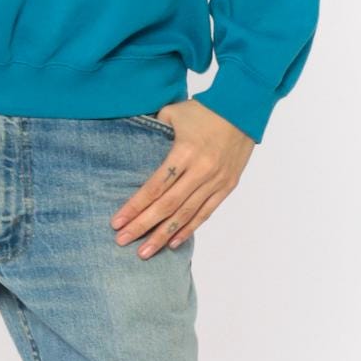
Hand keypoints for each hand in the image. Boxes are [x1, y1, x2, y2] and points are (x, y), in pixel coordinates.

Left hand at [110, 99, 254, 254]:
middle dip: (143, 225)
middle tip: (122, 241)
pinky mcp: (227, 186)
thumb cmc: (204, 110)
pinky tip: (172, 242)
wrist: (243, 109)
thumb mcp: (173, 113)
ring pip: (186, 214)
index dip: (135, 206)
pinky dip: (188, 229)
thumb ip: (152, 129)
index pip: (155, 186)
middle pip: (167, 205)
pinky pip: (205, 213)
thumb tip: (131, 141)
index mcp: (184, 152)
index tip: (117, 221)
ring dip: (163, 235)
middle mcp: (201, 170)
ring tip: (145, 252)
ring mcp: (216, 181)